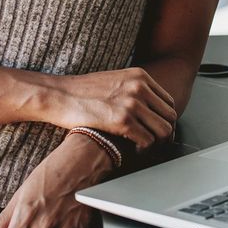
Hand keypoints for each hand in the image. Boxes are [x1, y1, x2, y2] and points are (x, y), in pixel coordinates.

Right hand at [39, 67, 176, 149]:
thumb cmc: (81, 91)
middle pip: (170, 116)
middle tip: (154, 144)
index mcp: (140, 76)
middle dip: (164, 133)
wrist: (58, 95)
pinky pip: (147, 140)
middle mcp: (139, 87)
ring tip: (144, 148)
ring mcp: (132, 103)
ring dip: (156, 143)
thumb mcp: (113, 81)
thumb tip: (147, 108)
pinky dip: (144, 150)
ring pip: (163, 130)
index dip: (164, 119)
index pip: (168, 101)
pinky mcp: (122, 120)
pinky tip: (134, 151)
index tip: (157, 130)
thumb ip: (132, 89)